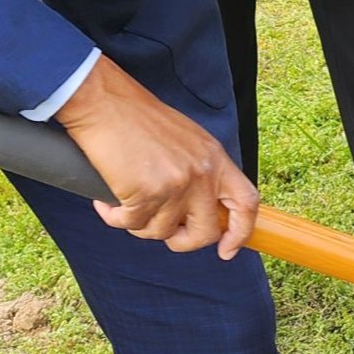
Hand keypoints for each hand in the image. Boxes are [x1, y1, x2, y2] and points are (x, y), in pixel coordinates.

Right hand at [56, 54, 258, 257]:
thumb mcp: (187, 142)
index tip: (228, 250)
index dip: (242, 232)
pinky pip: (130, 224)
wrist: (106, 103)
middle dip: (182, 241)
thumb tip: (200, 209)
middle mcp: (202, 173)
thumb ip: (200, 172)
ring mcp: (176, 184)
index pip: (247, 202)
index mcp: (215, 159)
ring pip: (161, 232)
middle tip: (160, 229)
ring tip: (126, 199)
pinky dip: (114, 217)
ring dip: (139, 223)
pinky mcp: (147, 192)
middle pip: (206, 232)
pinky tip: (106, 200)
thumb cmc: (138, 120)